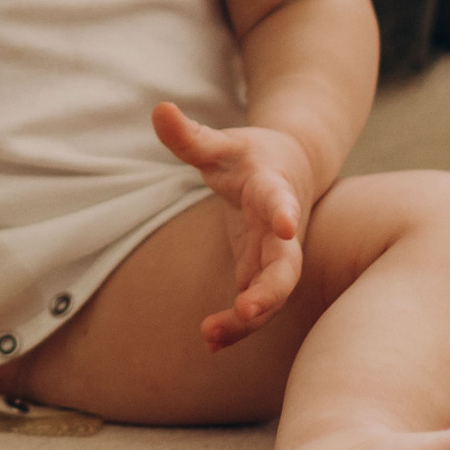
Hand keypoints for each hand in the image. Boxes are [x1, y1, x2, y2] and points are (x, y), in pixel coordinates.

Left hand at [152, 101, 312, 346]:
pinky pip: (256, 305)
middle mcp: (281, 230)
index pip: (281, 199)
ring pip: (272, 294)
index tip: (285, 224)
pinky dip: (238, 325)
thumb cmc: (252, 156)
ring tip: (210, 334)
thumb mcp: (222, 142)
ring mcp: (275, 256)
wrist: (290, 168)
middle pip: (286, 265)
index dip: (283, 211)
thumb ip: (190, 135)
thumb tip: (159, 109)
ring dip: (249, 318)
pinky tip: (211, 340)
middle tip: (248, 309)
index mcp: (272, 188)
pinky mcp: (261, 273)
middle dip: (271, 289)